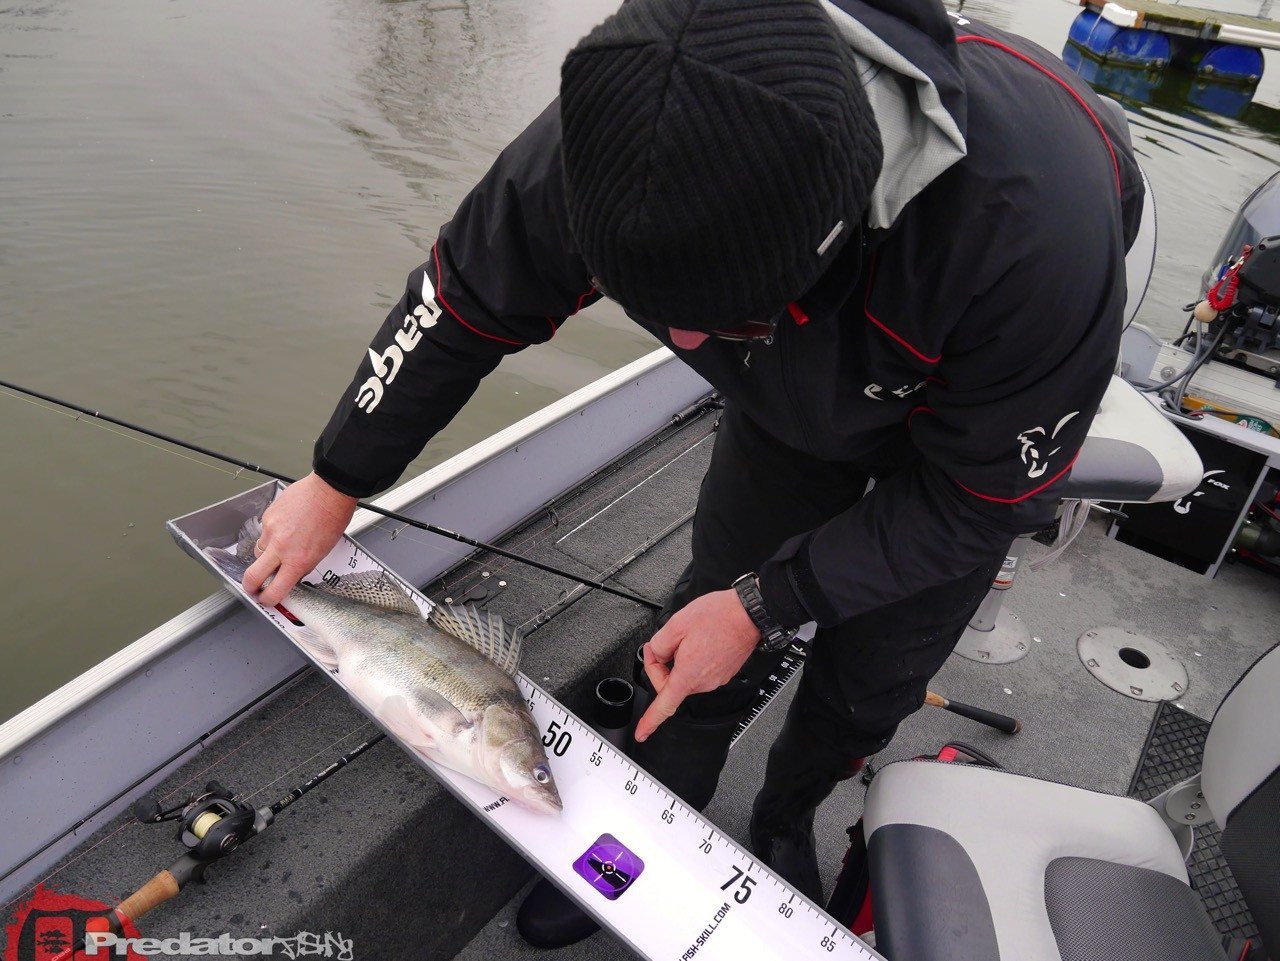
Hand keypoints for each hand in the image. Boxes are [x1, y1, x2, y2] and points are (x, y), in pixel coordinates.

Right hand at [243, 472, 358, 606]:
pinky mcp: (267, 517)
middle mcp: (281, 548)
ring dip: (265, 555)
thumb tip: (292, 574)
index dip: (268, 600)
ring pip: (258, 552)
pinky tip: (285, 527)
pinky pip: (264, 532)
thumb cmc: (333, 518)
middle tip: (253, 587)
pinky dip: (271, 534)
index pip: (274, 591)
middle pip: (252, 576)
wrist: (329, 491)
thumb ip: (304, 565)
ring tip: (280, 547)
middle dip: (250, 586)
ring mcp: (271, 531)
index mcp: (298, 561)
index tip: (267, 599)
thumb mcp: (323, 551)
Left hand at [634, 589, 760, 742]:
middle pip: (671, 685)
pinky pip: (700, 671)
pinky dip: (693, 659)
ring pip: (686, 676)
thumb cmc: (719, 617)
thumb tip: (657, 654)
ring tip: (685, 637)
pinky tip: (698, 641)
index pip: (664, 706)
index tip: (642, 733)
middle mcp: (703, 683)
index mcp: (688, 675)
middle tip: (658, 646)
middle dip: (660, 667)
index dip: (650, 722)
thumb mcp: (677, 624)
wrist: (749, 615)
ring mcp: (715, 680)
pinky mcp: (723, 673)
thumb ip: (659, 644)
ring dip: (678, 661)